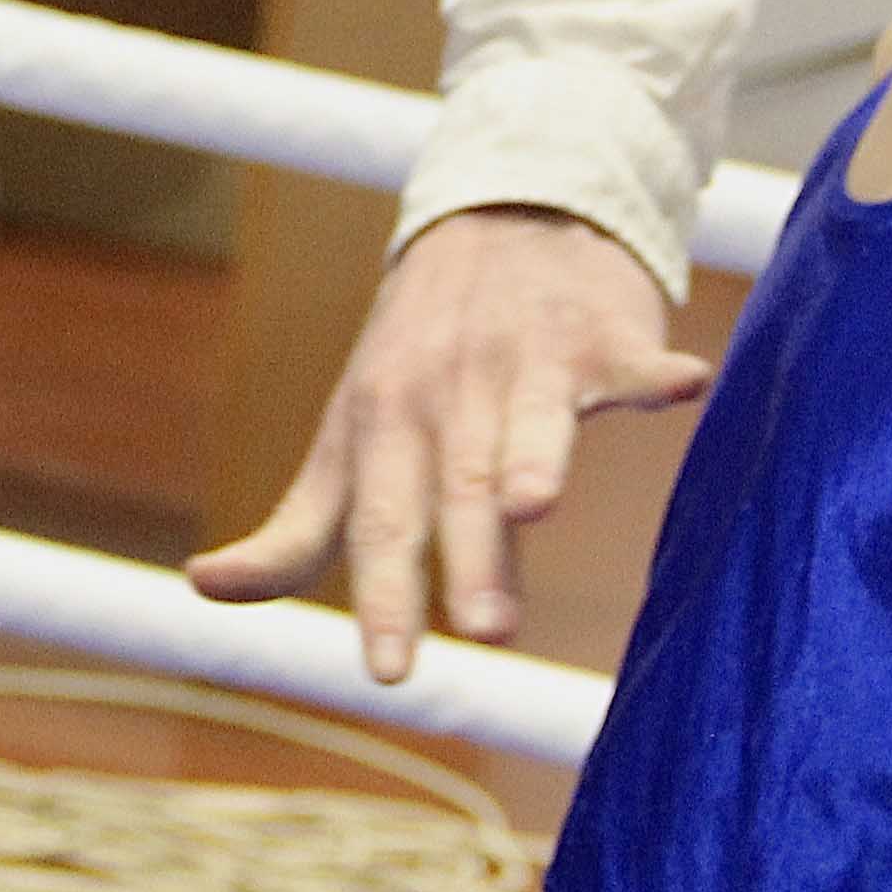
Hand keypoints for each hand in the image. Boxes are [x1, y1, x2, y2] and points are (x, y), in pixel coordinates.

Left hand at [187, 208, 708, 680]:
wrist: (498, 218)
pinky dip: (654, 370)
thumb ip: (294, 528)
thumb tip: (206, 588)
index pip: (380, 523)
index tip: (390, 673)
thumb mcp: (349, 439)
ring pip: (530, 422)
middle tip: (484, 632)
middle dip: (470, 557)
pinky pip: (630, 355)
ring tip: (534, 505)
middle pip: (458, 486)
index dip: (383, 598)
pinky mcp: (599, 332)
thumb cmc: (418, 359)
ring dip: (533, 458)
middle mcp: (449, 395)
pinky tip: (685, 383)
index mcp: (383, 428)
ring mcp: (524, 359)